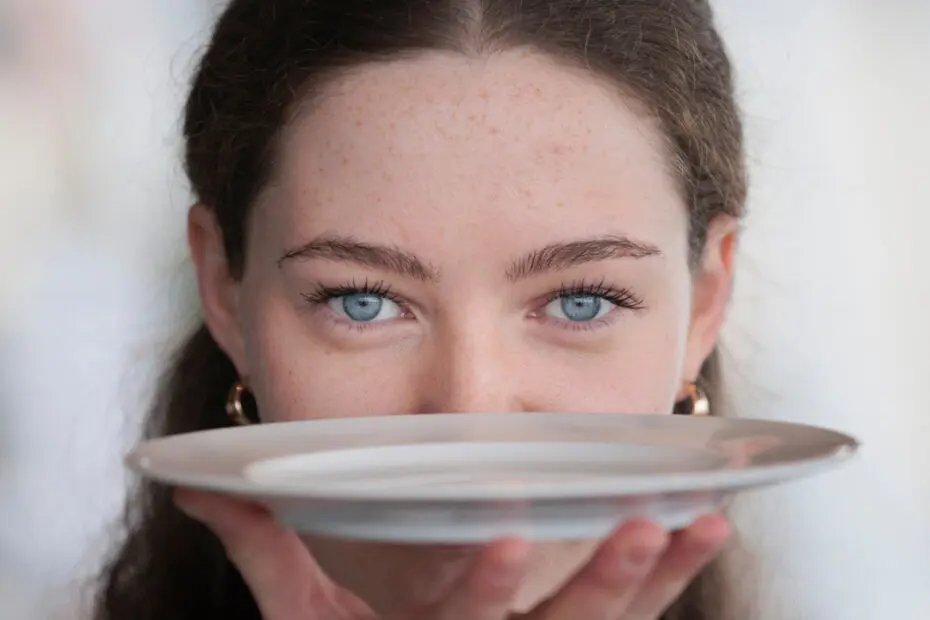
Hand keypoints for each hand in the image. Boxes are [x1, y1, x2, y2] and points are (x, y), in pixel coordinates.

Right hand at [175, 490, 728, 619]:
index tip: (509, 534)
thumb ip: (263, 549)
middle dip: (603, 585)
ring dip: (658, 579)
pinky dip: (668, 581)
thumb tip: (203, 483)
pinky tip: (698, 528)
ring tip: (699, 520)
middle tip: (641, 525)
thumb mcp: (302, 617)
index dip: (481, 587)